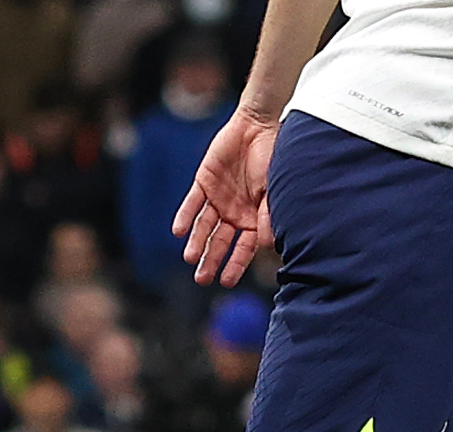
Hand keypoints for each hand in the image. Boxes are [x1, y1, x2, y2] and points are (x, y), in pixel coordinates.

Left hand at [172, 107, 280, 287]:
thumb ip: (267, 216)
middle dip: (212, 260)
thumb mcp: (274, 191)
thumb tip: (266, 246)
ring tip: (190, 259)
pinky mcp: (204, 182)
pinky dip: (185, 217)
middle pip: (220, 242)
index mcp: (253, 219)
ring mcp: (218, 198)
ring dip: (197, 242)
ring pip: (204, 226)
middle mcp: (234, 213)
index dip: (235, 265)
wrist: (257, 127)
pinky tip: (179, 232)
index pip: (243, 248)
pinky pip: (192, 203)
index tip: (227, 282)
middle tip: (202, 279)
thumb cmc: (273, 159)